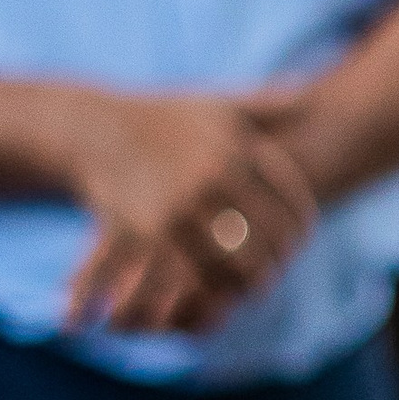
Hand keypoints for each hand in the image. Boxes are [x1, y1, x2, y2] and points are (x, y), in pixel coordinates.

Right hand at [61, 91, 320, 336]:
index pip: (290, 205)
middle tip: (267, 279)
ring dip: (240, 288)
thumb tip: (307, 97)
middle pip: (266, 243)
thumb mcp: (214, 104)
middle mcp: (212, 176)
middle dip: (272, 268)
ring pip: (230, 267)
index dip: (300, 233)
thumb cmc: (161, 119)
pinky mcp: (139, 230)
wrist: (91, 127)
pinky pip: (177, 275)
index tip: (296, 246)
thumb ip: (264, 104)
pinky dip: (193, 296)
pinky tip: (199, 302)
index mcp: (238, 151)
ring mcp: (176, 205)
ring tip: (240, 295)